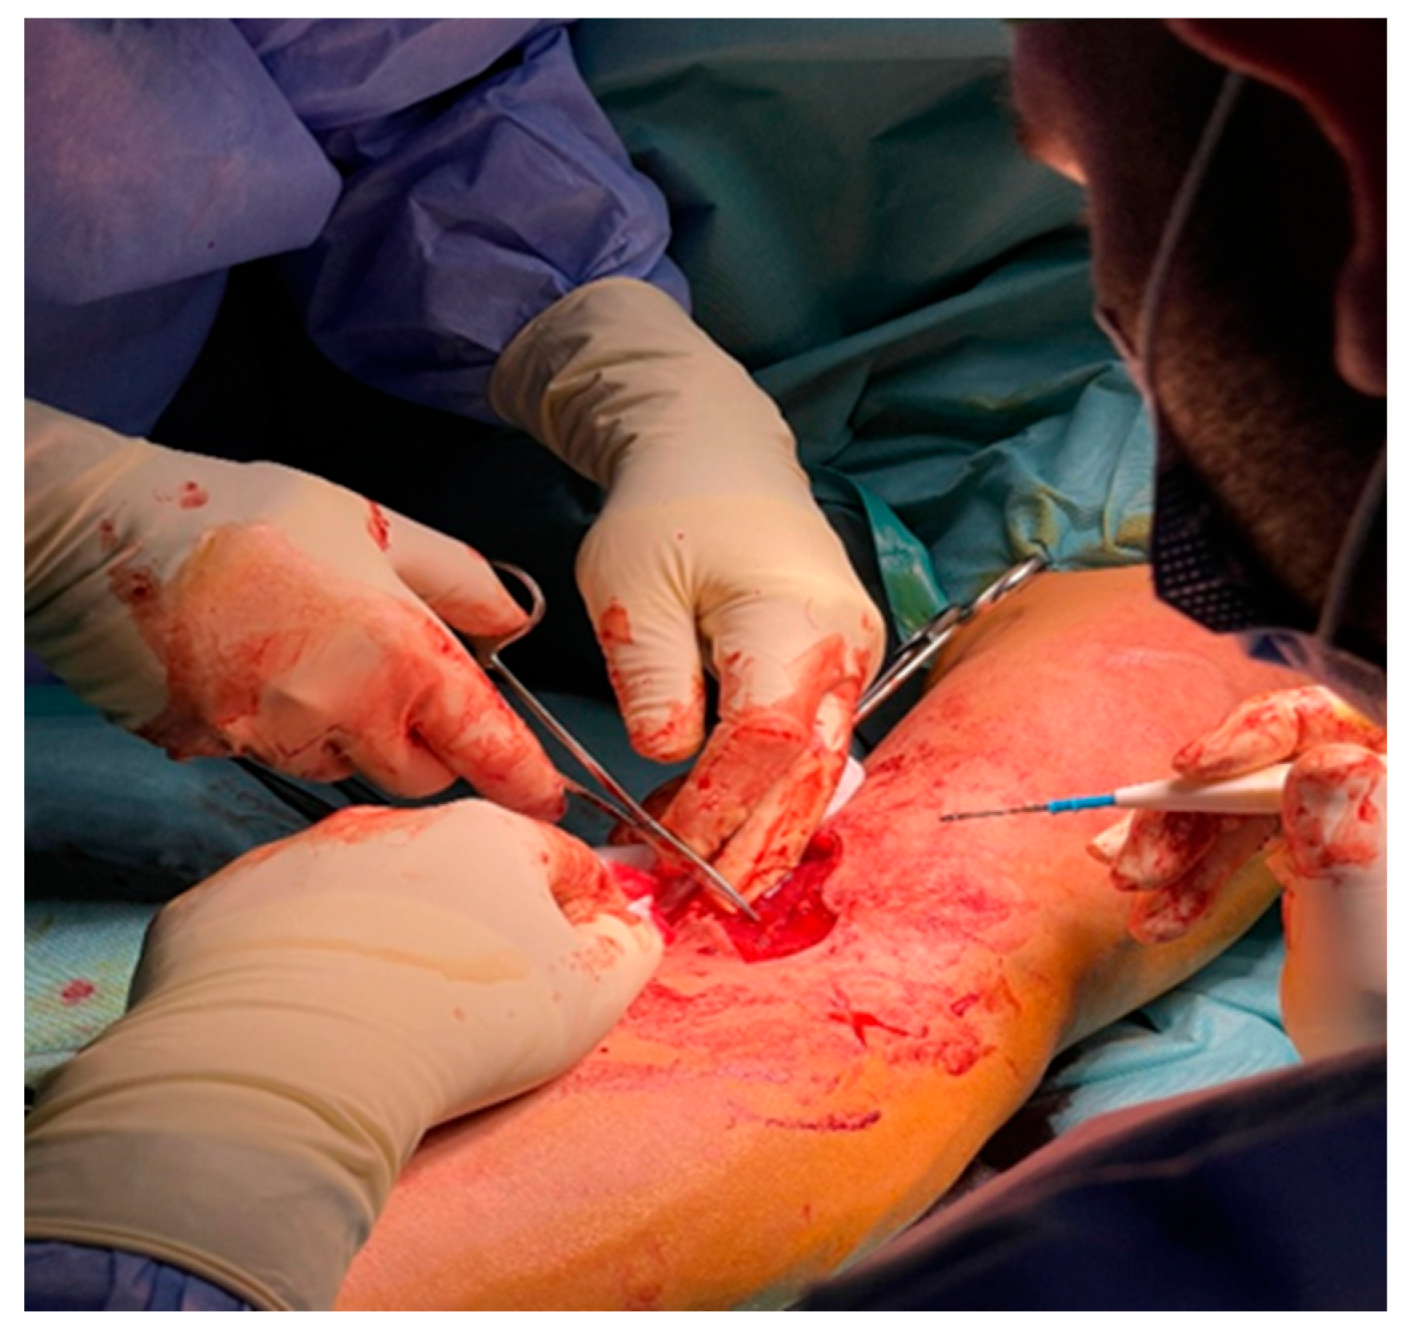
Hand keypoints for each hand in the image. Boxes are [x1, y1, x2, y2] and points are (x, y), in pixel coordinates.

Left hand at [24, 800, 662, 1309]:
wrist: (298, 1056)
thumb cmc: (462, 1021)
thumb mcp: (588, 995)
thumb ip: (628, 949)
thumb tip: (635, 927)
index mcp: (486, 834)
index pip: (555, 856)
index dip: (581, 906)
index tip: (583, 951)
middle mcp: (390, 825)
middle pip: (456, 868)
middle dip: (477, 917)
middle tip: (477, 997)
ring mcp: (298, 858)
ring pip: (360, 890)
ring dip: (382, 930)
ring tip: (381, 1009)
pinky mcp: (222, 905)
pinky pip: (271, 925)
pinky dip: (292, 957)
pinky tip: (300, 1010)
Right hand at [25, 400, 562, 813]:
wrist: (108, 527)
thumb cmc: (253, 515)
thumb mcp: (377, 525)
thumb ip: (459, 581)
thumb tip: (512, 625)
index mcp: (398, 653)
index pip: (486, 745)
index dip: (526, 778)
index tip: (549, 796)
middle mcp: (342, 714)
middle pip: (420, 776)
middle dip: (429, 746)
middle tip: (401, 683)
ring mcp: (273, 742)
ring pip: (347, 771)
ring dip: (351, 736)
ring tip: (311, 658)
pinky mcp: (216, 753)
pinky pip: (278, 759)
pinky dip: (285, 731)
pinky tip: (260, 672)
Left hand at [491, 280, 884, 897]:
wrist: (719, 454)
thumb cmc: (667, 508)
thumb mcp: (630, 583)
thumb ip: (651, 673)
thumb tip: (670, 756)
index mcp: (793, 614)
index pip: (766, 739)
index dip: (720, 805)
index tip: (667, 853)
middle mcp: (844, 645)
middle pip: (808, 773)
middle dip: (754, 847)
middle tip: (699, 907)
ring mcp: (852, 659)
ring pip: (817, 771)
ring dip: (763, 831)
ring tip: (703, 879)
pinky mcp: (838, 669)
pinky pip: (811, 748)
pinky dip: (767, 794)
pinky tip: (720, 821)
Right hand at [1091, 685, 1385, 1058]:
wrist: (1378, 1082)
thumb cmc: (1385, 1023)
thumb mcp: (1362, 942)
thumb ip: (1342, 848)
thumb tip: (1323, 758)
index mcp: (1395, 793)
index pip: (1318, 728)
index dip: (1246, 737)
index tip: (1186, 768)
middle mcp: (1366, 800)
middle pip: (1259, 771)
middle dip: (1187, 817)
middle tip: (1133, 869)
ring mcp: (1333, 830)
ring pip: (1234, 811)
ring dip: (1174, 854)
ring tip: (1132, 898)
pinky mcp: (1304, 862)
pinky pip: (1231, 847)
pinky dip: (1187, 880)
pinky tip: (1158, 918)